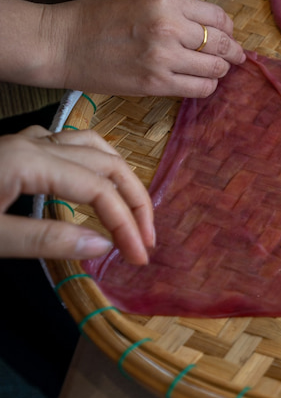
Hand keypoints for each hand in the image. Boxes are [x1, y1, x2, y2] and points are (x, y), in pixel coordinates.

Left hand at [0, 126, 153, 264]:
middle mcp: (35, 144)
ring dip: (120, 177)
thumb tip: (102, 246)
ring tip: (131, 208)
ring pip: (93, 145)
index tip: (138, 256)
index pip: (98, 190)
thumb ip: (45, 240)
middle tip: (147, 238)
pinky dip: (95, 160)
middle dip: (134, 201)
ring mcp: (26, 141)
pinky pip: (70, 143)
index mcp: (29, 162)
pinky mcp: (17, 147)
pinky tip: (95, 178)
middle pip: (106, 163)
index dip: (126, 224)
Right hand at [44, 0, 244, 97]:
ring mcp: (163, 57)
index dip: (229, 29)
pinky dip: (205, 86)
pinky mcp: (155, 83)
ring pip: (215, 68)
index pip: (218, 17)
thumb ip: (178, 12)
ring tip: (212, 70)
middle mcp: (168, 27)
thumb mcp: (143, 0)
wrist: (62, 43)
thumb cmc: (100, 20)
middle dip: (233, 51)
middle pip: (222, 43)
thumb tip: (216, 28)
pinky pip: (200, 88)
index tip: (229, 35)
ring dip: (219, 70)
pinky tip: (197, 82)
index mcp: (165, 1)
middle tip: (236, 57)